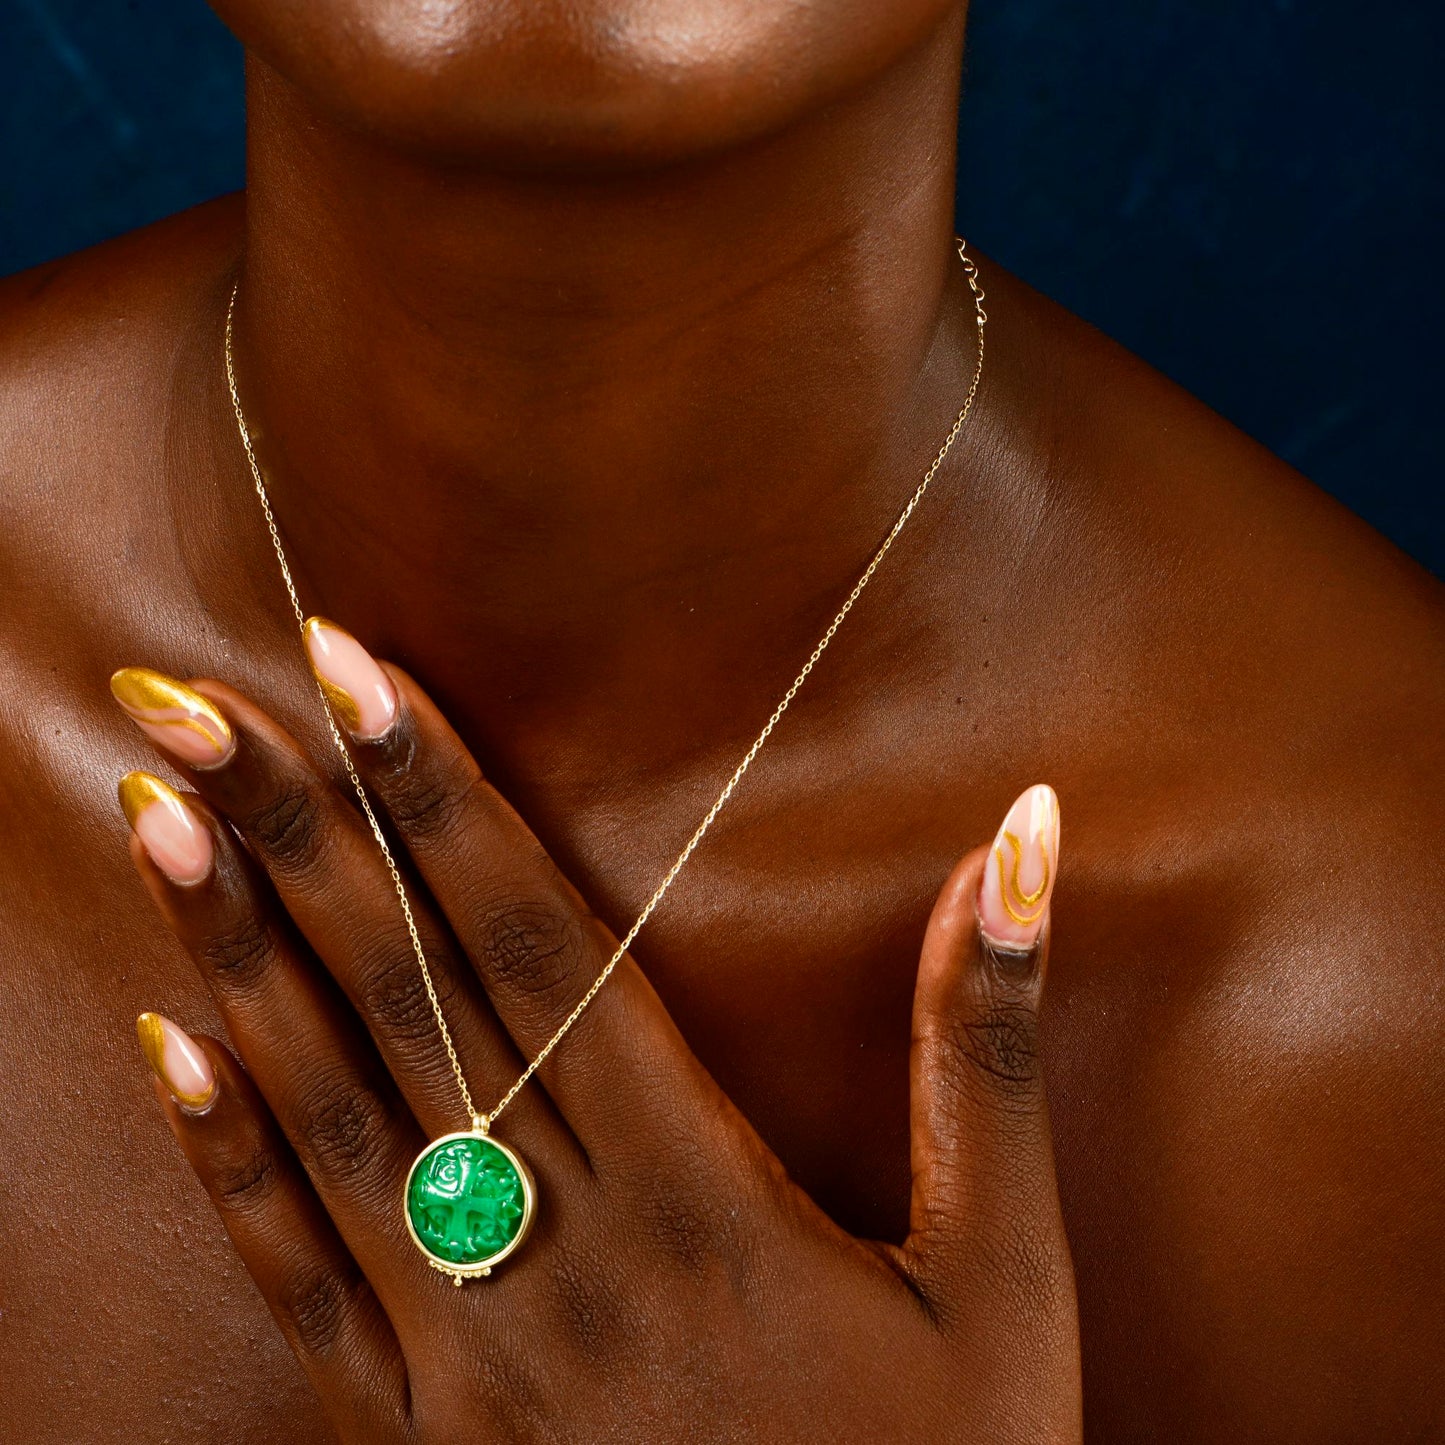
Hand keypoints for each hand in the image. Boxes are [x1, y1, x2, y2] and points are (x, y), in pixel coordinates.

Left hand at [112, 623, 1080, 1442]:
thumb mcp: (1004, 1275)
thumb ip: (982, 1051)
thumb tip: (1019, 843)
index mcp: (703, 1196)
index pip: (542, 946)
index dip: (446, 803)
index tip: (358, 675)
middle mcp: (563, 1254)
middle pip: (415, 1002)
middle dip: (308, 833)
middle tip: (204, 697)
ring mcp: (474, 1352)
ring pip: (333, 1115)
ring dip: (239, 955)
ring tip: (159, 815)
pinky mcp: (427, 1433)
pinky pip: (301, 1284)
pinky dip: (229, 1160)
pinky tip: (167, 1044)